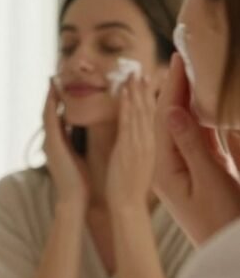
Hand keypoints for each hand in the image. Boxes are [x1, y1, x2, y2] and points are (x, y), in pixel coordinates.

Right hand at [42, 80, 89, 209]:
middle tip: (53, 75)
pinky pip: (50, 120)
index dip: (58, 101)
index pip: (57, 117)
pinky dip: (51, 105)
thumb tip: (82, 132)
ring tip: (52, 78)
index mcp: (59, 143)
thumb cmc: (80, 182)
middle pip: (49, 111)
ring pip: (47, 113)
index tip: (62, 85)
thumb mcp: (78, 157)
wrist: (74, 199)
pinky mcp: (52, 145)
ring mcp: (49, 143)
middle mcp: (51, 141)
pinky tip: (54, 93)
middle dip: (51, 94)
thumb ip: (77, 143)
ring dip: (49, 96)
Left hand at [106, 74, 155, 212]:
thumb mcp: (138, 164)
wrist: (127, 205)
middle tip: (141, 71)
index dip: (150, 99)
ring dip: (136, 92)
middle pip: (149, 111)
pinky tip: (124, 92)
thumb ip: (137, 148)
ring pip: (140, 112)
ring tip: (133, 74)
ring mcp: (140, 144)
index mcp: (153, 147)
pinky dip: (127, 105)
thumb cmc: (129, 188)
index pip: (153, 118)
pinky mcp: (129, 148)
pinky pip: (128, 122)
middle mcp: (149, 143)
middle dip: (145, 91)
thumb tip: (134, 138)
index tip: (148, 83)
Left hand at [154, 53, 239, 244]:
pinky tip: (204, 102)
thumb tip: (173, 111)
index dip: (171, 87)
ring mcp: (187, 170)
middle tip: (182, 55)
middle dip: (176, 87)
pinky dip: (201, 117)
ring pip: (184, 126)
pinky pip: (198, 138)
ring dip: (187, 98)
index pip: (165, 119)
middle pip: (171, 119)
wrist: (228, 255)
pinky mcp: (203, 174)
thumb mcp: (208, 181)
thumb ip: (192, 145)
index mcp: (167, 169)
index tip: (176, 58)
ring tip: (191, 70)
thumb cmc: (220, 221)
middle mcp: (172, 167)